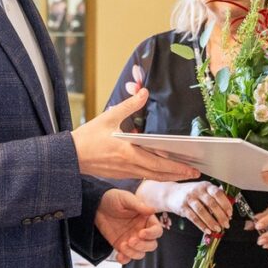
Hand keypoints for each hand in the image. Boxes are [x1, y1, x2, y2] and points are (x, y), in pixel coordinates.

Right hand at [72, 89, 198, 180]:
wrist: (71, 156)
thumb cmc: (88, 137)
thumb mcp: (109, 116)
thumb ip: (129, 105)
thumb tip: (143, 91)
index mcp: (127, 152)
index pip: (158, 163)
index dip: (176, 167)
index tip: (191, 167)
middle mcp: (129, 165)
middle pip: (159, 173)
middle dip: (179, 174)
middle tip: (196, 173)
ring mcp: (125, 172)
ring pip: (152, 177)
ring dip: (169, 176)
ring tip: (185, 174)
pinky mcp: (121, 174)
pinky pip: (143, 176)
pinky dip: (156, 174)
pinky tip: (164, 171)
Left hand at [94, 189, 163, 264]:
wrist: (97, 205)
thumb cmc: (114, 199)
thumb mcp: (125, 198)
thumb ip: (138, 205)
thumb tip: (152, 210)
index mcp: (146, 219)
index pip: (157, 231)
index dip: (152, 234)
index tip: (141, 233)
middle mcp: (142, 231)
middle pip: (151, 245)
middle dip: (143, 246)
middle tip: (131, 240)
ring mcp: (132, 240)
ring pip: (140, 253)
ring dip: (133, 253)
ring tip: (122, 245)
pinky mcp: (121, 246)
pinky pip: (127, 257)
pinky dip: (125, 259)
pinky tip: (119, 255)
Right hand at [137, 180, 232, 233]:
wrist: (171, 194)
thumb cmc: (190, 193)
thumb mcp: (203, 189)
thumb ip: (215, 195)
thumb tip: (229, 204)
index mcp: (205, 186)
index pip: (218, 193)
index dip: (225, 204)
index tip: (230, 213)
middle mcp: (197, 191)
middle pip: (211, 204)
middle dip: (220, 216)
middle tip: (226, 224)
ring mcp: (189, 199)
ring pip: (202, 211)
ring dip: (211, 222)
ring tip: (218, 228)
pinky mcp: (183, 208)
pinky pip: (193, 218)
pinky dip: (201, 225)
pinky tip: (207, 230)